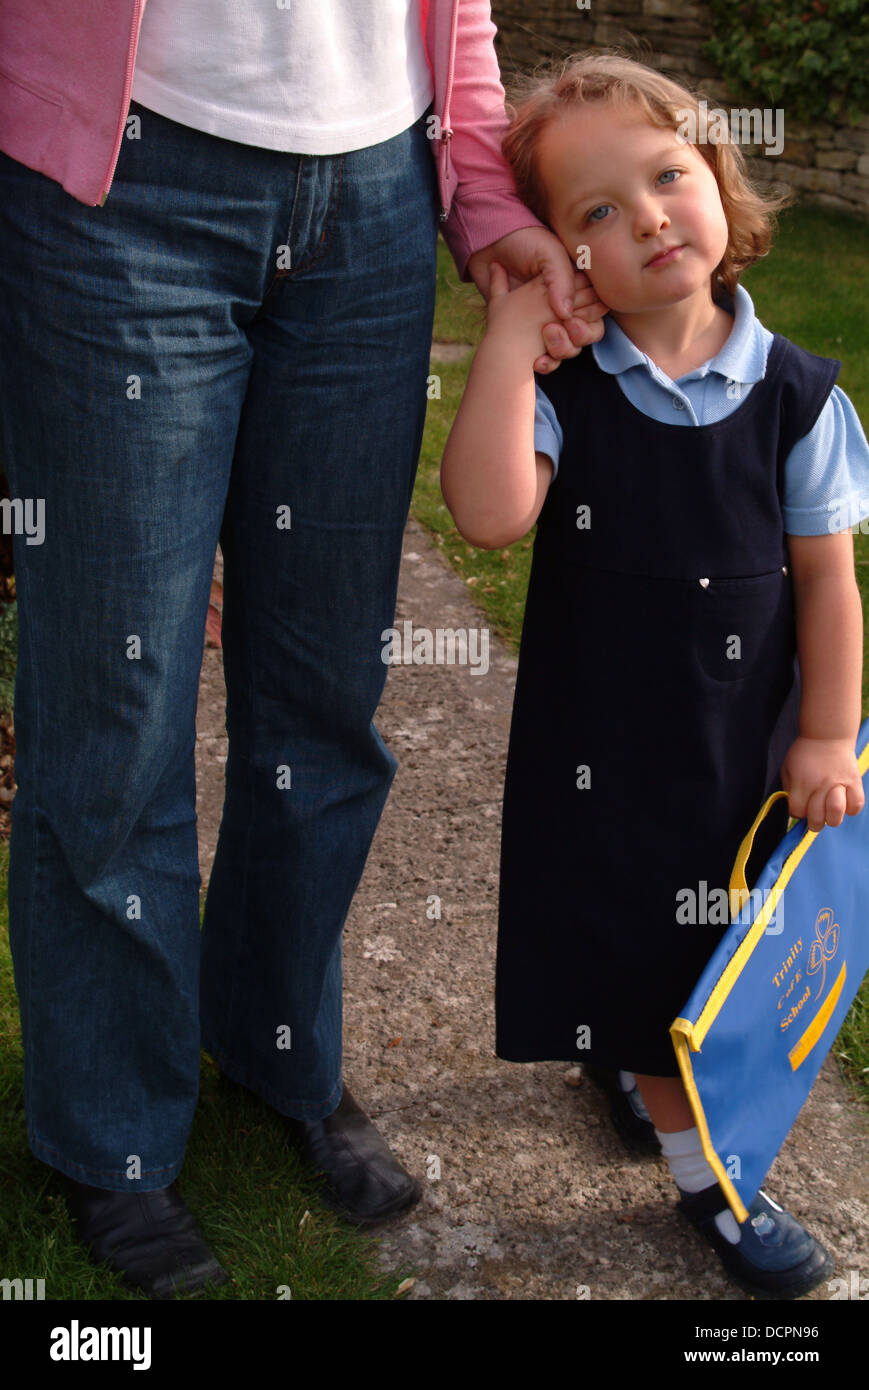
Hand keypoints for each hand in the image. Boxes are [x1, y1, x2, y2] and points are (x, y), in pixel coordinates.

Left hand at [466, 226, 608, 372]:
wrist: (488, 248)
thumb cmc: (523, 243)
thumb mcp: (548, 253)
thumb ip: (562, 280)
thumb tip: (566, 314)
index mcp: (577, 286)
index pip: (598, 308)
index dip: (591, 317)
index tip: (573, 316)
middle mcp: (566, 305)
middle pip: (588, 332)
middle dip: (578, 336)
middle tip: (559, 326)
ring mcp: (548, 320)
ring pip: (570, 347)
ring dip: (562, 349)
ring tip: (545, 334)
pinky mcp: (529, 333)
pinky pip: (547, 357)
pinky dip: (545, 362)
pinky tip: (536, 359)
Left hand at [780, 736, 864, 831]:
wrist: (827, 735)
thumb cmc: (804, 754)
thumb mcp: (787, 768)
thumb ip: (788, 790)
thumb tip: (795, 810)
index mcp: (802, 782)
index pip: (797, 812)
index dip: (797, 812)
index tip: (800, 806)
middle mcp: (820, 785)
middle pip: (817, 818)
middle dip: (813, 823)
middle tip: (815, 815)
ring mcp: (838, 784)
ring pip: (836, 814)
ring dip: (832, 818)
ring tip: (829, 812)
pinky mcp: (854, 782)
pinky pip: (856, 806)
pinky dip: (850, 809)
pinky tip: (845, 803)